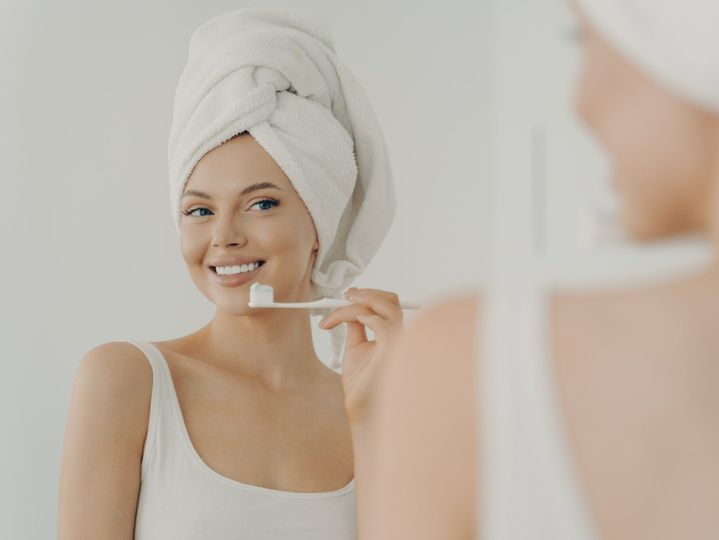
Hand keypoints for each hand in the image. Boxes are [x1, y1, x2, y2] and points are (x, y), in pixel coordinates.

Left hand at [318, 287, 404, 425]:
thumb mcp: (355, 346)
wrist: (360, 405)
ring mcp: (399, 344)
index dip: (369, 295)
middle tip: (345, 296)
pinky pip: (384, 326)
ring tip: (342, 305)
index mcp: (393, 334)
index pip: (389, 304)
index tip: (346, 295)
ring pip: (389, 308)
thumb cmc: (360, 381)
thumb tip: (350, 308)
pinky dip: (367, 317)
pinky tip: (353, 321)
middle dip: (368, 293)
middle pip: (393, 301)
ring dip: (363, 301)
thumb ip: (356, 326)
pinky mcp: (392, 352)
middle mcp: (400, 336)